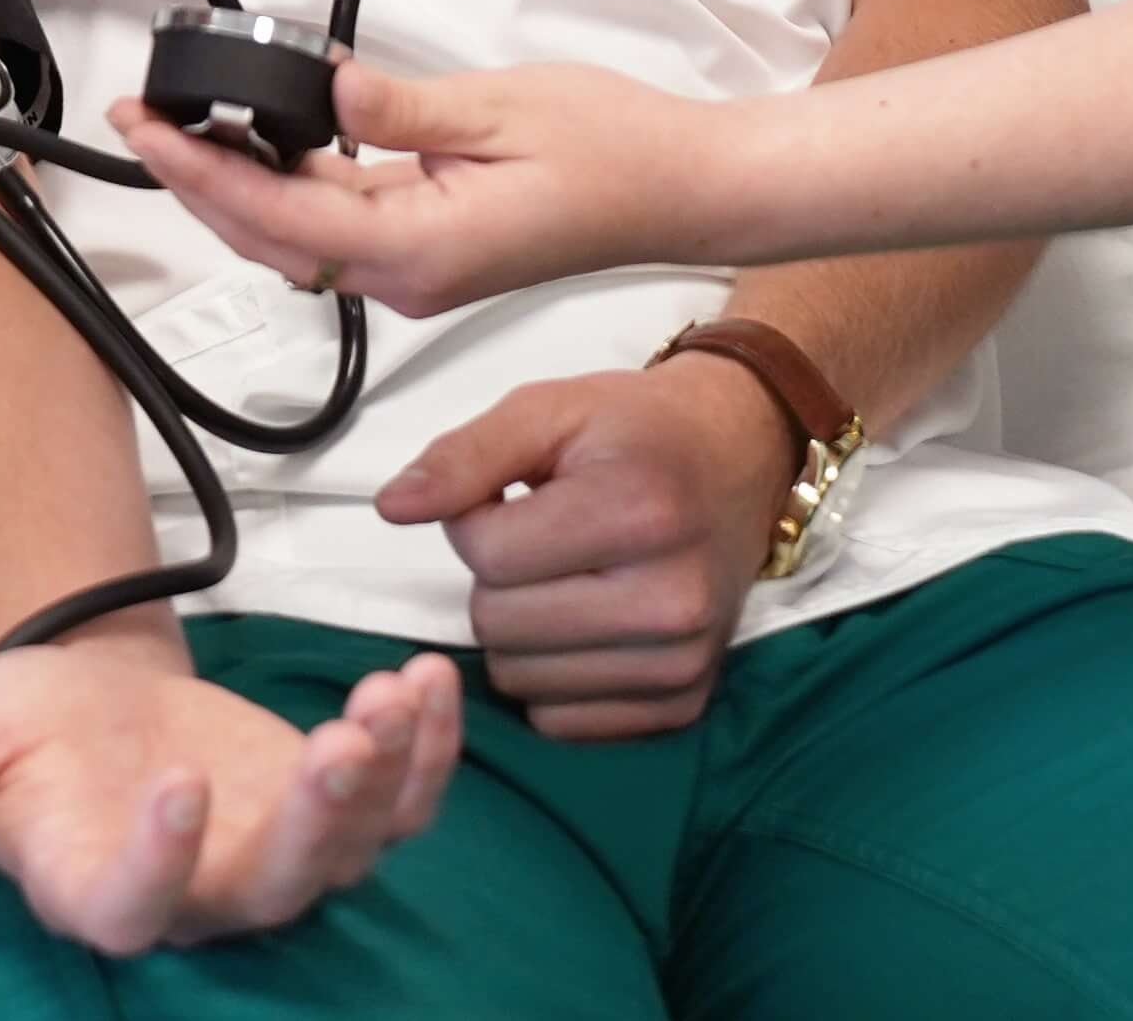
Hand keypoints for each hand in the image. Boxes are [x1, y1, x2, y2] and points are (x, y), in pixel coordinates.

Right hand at [0, 631, 464, 955]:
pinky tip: (429, 682)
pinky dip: (424, 751)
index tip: (176, 786)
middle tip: (337, 743)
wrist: (94, 707)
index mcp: (98, 884)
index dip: (160, 862)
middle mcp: (199, 892)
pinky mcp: (330, 808)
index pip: (133, 906)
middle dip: (316, 822)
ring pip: (350, 849)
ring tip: (391, 696)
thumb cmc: (26, 734)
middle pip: (271, 887)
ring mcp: (276, 855)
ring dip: (385, 778)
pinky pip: (398, 802)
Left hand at [114, 59, 728, 319]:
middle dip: (196, 183)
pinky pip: (337, 227)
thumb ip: (399, 111)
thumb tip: (323, 96)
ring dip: (234, 188)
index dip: (202, 175)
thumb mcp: (499, 109)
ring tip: (181, 130)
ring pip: (298, 238)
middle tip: (141, 122)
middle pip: (272, 239)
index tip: (151, 131)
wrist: (681, 188)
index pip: (281, 216)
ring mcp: (418, 271)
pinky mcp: (431, 252)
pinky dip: (286, 190)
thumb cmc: (615, 151)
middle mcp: (409, 277)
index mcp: (421, 249)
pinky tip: (261, 146)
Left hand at [378, 361, 786, 738]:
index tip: (513, 496)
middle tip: (543, 537)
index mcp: (637, 512)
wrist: (739, 457)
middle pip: (498, 625)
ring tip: (567, 576)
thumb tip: (393, 506)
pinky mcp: (685, 703)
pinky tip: (586, 624)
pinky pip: (562, 723)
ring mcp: (682, 660)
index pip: (487, 555)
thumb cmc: (634, 430)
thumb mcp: (548, 409)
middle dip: (497, 579)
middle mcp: (670, 598)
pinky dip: (553, 680)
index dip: (475, 519)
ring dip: (521, 632)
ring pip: (521, 682)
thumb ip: (465, 455)